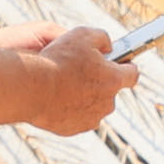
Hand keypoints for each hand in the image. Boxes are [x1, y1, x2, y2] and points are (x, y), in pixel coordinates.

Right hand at [2, 22, 135, 134]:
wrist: (31, 88)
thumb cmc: (57, 60)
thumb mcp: (83, 35)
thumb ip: (102, 38)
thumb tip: (108, 47)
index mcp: (114, 79)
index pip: (133, 74)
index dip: (126, 66)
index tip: (119, 62)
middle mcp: (107, 102)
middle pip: (110, 90)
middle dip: (100, 80)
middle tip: (81, 70)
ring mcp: (91, 118)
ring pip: (94, 104)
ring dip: (85, 95)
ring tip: (65, 83)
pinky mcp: (74, 128)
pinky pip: (77, 116)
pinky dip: (70, 108)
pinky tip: (57, 97)